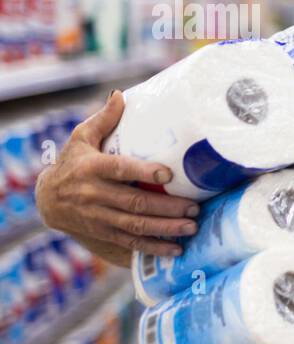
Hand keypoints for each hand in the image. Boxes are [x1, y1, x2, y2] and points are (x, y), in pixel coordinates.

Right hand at [34, 91, 198, 265]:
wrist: (47, 199)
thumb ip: (104, 119)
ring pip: (135, 225)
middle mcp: (94, 194)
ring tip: (191, 227)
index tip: (168, 174)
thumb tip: (120, 94)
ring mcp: (98, 216)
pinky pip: (130, 242)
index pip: (120, 169)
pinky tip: (176, 249)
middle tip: (195, 207)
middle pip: (134, 203)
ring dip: (165, 228)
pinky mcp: (103, 232)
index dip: (144, 172)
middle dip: (167, 207)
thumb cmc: (73, 162)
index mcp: (92, 168)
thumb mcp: (82, 138)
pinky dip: (153, 248)